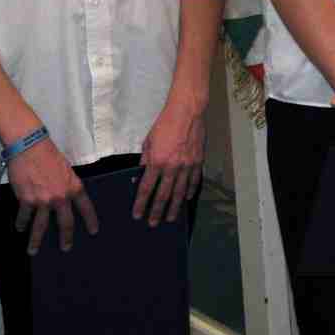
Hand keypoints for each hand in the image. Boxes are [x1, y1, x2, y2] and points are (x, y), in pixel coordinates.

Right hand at [10, 137, 97, 253]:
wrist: (30, 148)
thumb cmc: (49, 155)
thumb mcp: (66, 170)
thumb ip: (67, 184)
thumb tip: (66, 196)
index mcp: (74, 187)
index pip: (86, 208)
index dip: (91, 220)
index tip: (94, 231)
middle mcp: (61, 197)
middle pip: (65, 223)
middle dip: (66, 238)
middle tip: (66, 248)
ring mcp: (43, 201)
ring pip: (40, 226)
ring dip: (36, 240)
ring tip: (33, 250)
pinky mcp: (26, 200)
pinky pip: (24, 216)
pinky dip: (20, 223)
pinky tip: (19, 228)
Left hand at [134, 88, 207, 225]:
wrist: (187, 112)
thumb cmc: (165, 124)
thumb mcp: (148, 141)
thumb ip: (145, 159)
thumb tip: (141, 174)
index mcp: (157, 161)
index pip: (146, 188)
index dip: (140, 203)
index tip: (137, 214)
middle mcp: (172, 167)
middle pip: (163, 194)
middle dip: (157, 210)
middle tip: (153, 222)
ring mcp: (187, 165)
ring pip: (180, 191)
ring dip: (174, 206)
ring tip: (170, 217)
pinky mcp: (198, 161)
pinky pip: (194, 180)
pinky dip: (190, 190)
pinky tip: (186, 198)